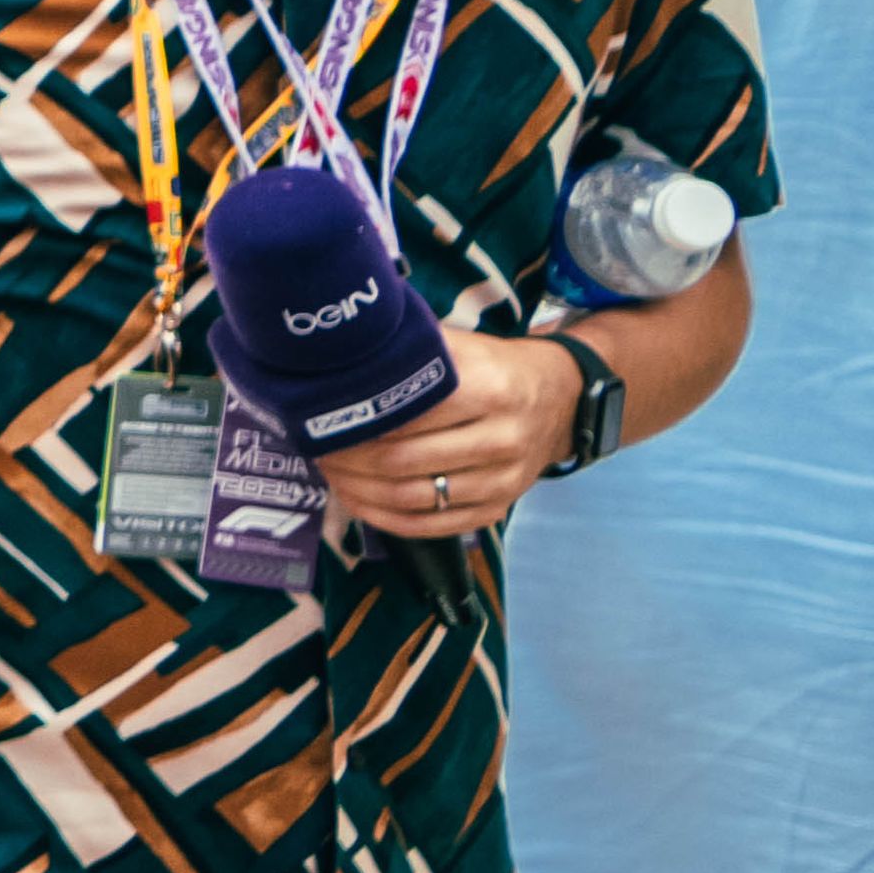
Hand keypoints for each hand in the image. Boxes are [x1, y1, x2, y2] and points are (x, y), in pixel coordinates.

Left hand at [319, 329, 590, 542]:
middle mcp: (501, 439)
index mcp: (489, 390)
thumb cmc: (493, 368)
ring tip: (330, 472)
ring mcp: (503, 481)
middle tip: (315, 447)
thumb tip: (340, 346)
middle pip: (401, 461)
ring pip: (412, 498)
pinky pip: (430, 526)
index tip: (319, 418)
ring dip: (358, 490)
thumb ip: (410, 347)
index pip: (404, 415)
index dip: (353, 421)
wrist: (559, 399)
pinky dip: (384, 519)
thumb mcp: (459, 345)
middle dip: (346, 459)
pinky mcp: (498, 509)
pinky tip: (357, 501)